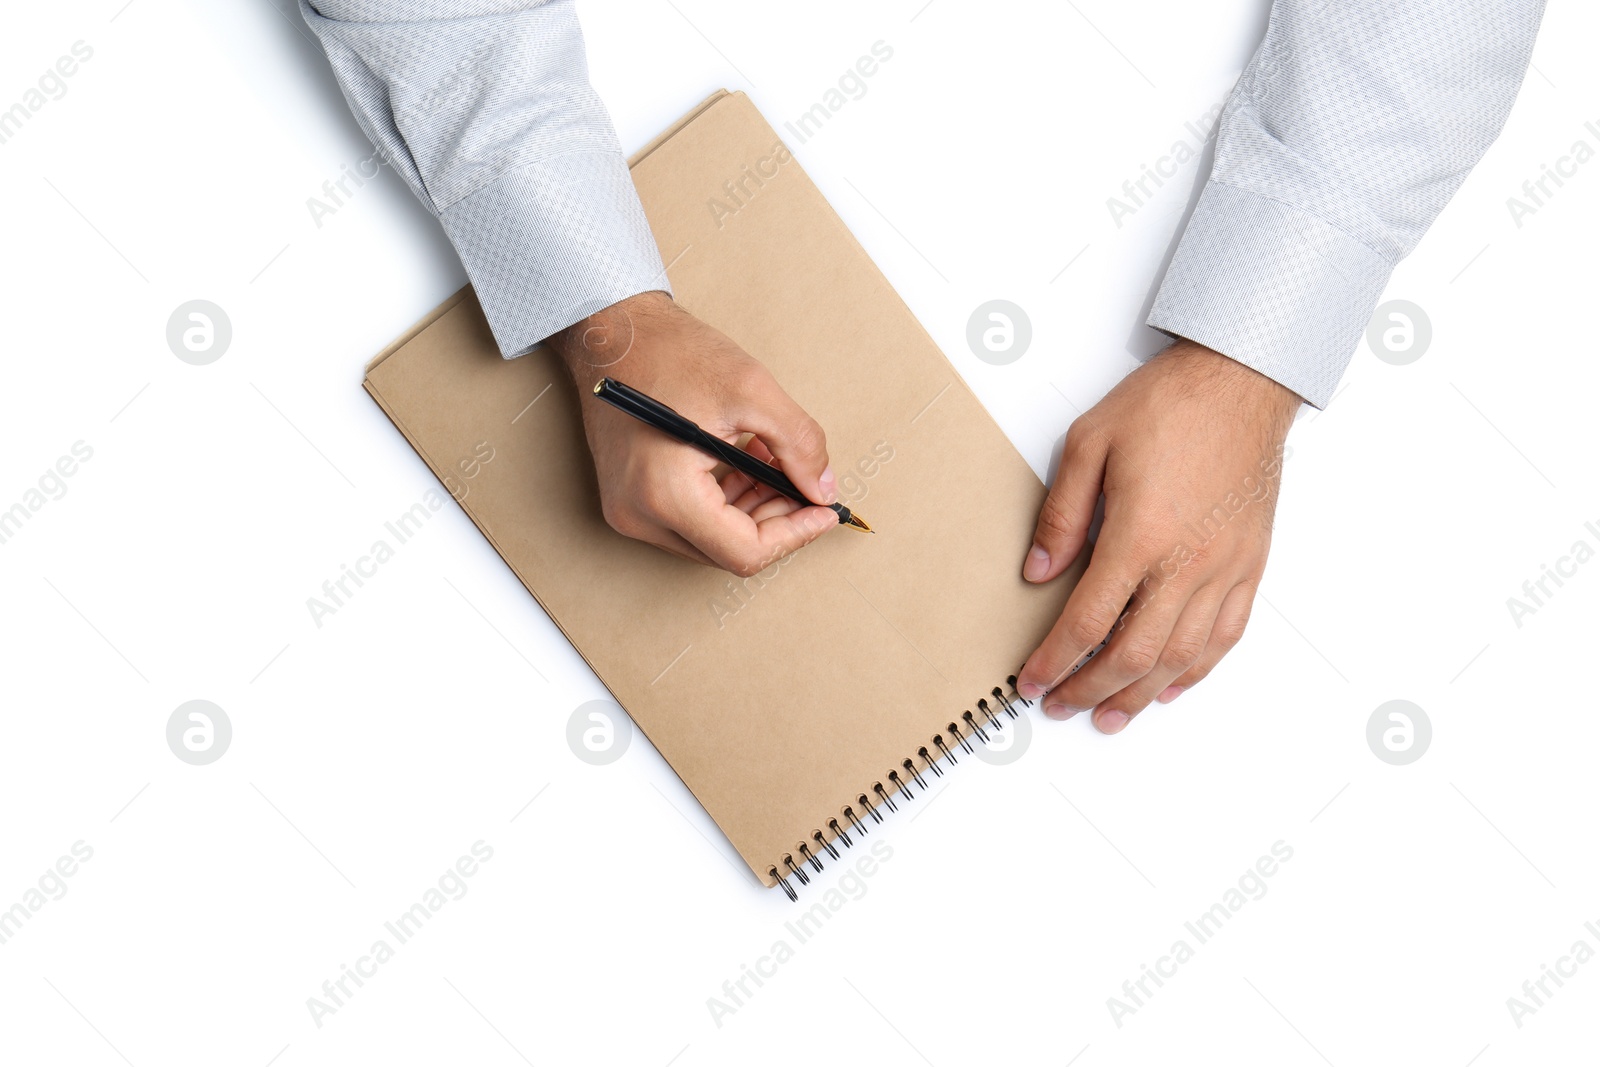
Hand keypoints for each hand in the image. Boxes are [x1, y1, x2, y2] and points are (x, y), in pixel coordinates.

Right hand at [549, 291, 839, 574]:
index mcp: (665, 495)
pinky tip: (748, 464)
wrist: (613, 332)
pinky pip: (690, 521)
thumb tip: (822, 490)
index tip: (824, 511)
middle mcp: (639, 515)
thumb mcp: (753, 391)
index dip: (795, 535)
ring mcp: (629, 511)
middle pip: (728, 551)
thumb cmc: (670, 353)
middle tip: (806, 485)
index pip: (744, 552)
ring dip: (754, 509)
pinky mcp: (630, 500)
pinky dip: (727, 501)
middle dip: (777, 521)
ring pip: (712, 540)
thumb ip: (799, 446)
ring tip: (776, 463)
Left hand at [1015, 340, 1301, 732]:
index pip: (1087, 623)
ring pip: (1181, 657)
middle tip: (1060, 705)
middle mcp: (1187, 564)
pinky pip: (1226, 635)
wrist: (1241, 380)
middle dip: (1088, 689)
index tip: (1032, 681)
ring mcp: (1225, 569)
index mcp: (1140, 536)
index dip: (1055, 661)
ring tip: (1109, 714)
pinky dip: (1197, 669)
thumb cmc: (1168, 405)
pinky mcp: (1250, 564)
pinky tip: (1173, 685)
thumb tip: (1039, 574)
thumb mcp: (1090, 444)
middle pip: (1132, 655)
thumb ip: (1061, 517)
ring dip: (1140, 695)